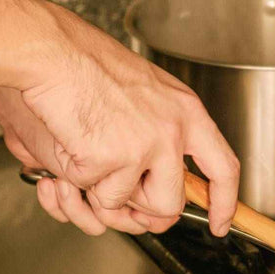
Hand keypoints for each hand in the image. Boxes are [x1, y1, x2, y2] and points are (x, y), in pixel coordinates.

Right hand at [0, 8, 239, 236]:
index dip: (224, 203)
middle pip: (170, 204)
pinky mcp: (112, 158)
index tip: (220, 223)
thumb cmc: (84, 65)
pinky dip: (73, 176)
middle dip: (139, 209)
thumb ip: (159, 138)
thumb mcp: (145, 96)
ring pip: (127, 205)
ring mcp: (146, 146)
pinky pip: (92, 193)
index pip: (223, 168)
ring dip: (100, 191)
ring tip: (86, 152)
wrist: (50, 50)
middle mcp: (174, 131)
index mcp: (187, 112)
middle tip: (114, 189)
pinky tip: (70, 142)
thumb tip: (153, 186)